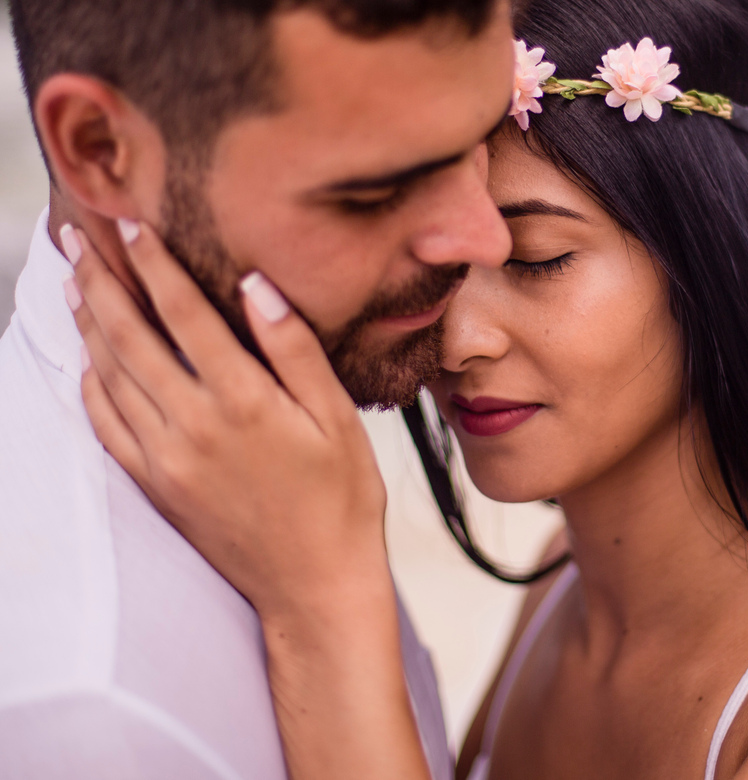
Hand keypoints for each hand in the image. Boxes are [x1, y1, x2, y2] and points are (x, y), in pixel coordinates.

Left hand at [62, 219, 390, 622]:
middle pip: (131, 338)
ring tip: (76, 287)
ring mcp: (168, 460)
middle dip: (101, 283)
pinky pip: (107, 428)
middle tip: (77, 241)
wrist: (316, 585)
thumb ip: (294, 350)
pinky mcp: (157, 487)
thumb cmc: (341, 500)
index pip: (184, 314)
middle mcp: (193, 426)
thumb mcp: (339, 418)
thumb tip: (256, 286)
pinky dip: (91, 389)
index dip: (154, 265)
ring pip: (111, 378)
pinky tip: (89, 365)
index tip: (132, 225)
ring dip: (90, 327)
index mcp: (244, 401)